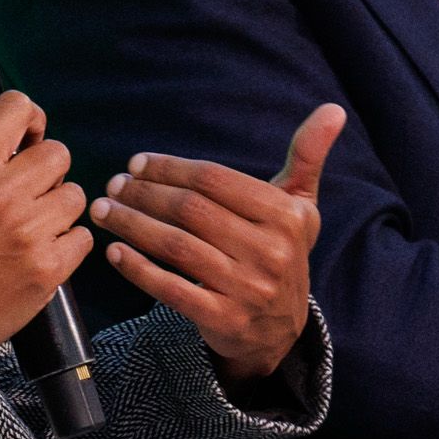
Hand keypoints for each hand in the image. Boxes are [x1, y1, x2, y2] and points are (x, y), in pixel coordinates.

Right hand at [0, 90, 90, 385]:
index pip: (17, 107)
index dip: (27, 119)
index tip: (25, 139)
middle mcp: (1, 194)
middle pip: (59, 152)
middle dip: (45, 170)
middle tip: (27, 192)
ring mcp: (29, 233)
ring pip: (75, 195)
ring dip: (57, 209)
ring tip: (31, 227)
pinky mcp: (48, 269)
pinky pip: (82, 237)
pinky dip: (66, 245)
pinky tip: (39, 254)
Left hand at [95, 105, 340, 379]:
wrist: (280, 330)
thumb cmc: (280, 252)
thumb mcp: (300, 207)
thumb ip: (307, 156)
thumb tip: (333, 109)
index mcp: (286, 216)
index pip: (214, 180)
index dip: (170, 167)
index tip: (136, 163)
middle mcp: (271, 252)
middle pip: (190, 210)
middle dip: (143, 193)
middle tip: (113, 185)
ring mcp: (247, 288)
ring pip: (176, 246)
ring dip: (131, 224)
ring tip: (104, 211)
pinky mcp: (223, 319)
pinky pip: (171, 289)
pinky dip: (138, 269)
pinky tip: (115, 251)